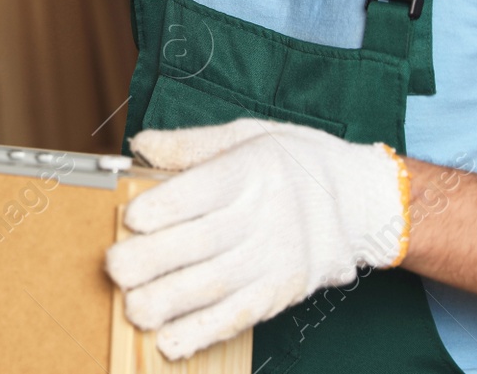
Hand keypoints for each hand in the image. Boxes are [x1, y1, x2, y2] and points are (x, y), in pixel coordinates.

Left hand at [104, 117, 409, 360]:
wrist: (362, 201)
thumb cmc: (297, 162)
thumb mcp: (249, 134)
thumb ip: (191, 144)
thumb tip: (140, 146)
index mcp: (255, 169)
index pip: (207, 189)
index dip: (167, 206)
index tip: (131, 218)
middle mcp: (268, 215)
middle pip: (205, 240)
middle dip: (155, 258)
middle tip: (115, 268)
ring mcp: (277, 258)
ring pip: (218, 284)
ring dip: (172, 302)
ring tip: (134, 309)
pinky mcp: (282, 291)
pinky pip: (239, 316)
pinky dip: (204, 332)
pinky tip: (171, 342)